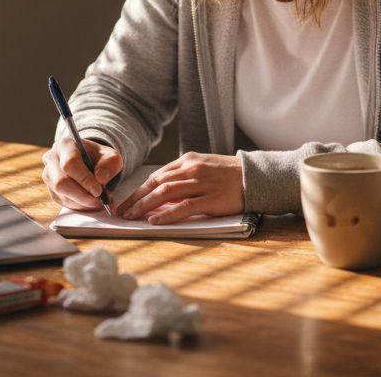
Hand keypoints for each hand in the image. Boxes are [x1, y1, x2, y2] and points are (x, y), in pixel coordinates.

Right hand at [41, 136, 123, 211]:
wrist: (91, 163)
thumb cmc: (100, 158)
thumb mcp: (111, 156)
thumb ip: (110, 164)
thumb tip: (101, 178)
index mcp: (65, 145)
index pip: (70, 164)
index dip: (84, 179)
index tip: (98, 191)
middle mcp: (52, 159)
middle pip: (61, 182)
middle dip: (82, 195)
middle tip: (100, 201)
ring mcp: (49, 176)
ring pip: (61, 195)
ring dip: (83, 202)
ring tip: (99, 201)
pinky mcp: (51, 190)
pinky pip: (63, 202)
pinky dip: (79, 205)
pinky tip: (90, 201)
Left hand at [115, 152, 243, 223]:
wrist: (257, 176)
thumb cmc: (229, 175)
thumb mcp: (204, 168)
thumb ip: (183, 177)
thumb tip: (160, 195)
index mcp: (188, 160)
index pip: (156, 175)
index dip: (138, 190)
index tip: (126, 202)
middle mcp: (192, 169)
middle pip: (156, 183)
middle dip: (136, 199)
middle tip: (123, 212)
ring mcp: (201, 183)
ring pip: (165, 193)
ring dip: (145, 206)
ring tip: (133, 217)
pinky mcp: (211, 198)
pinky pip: (184, 206)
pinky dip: (167, 214)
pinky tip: (155, 221)